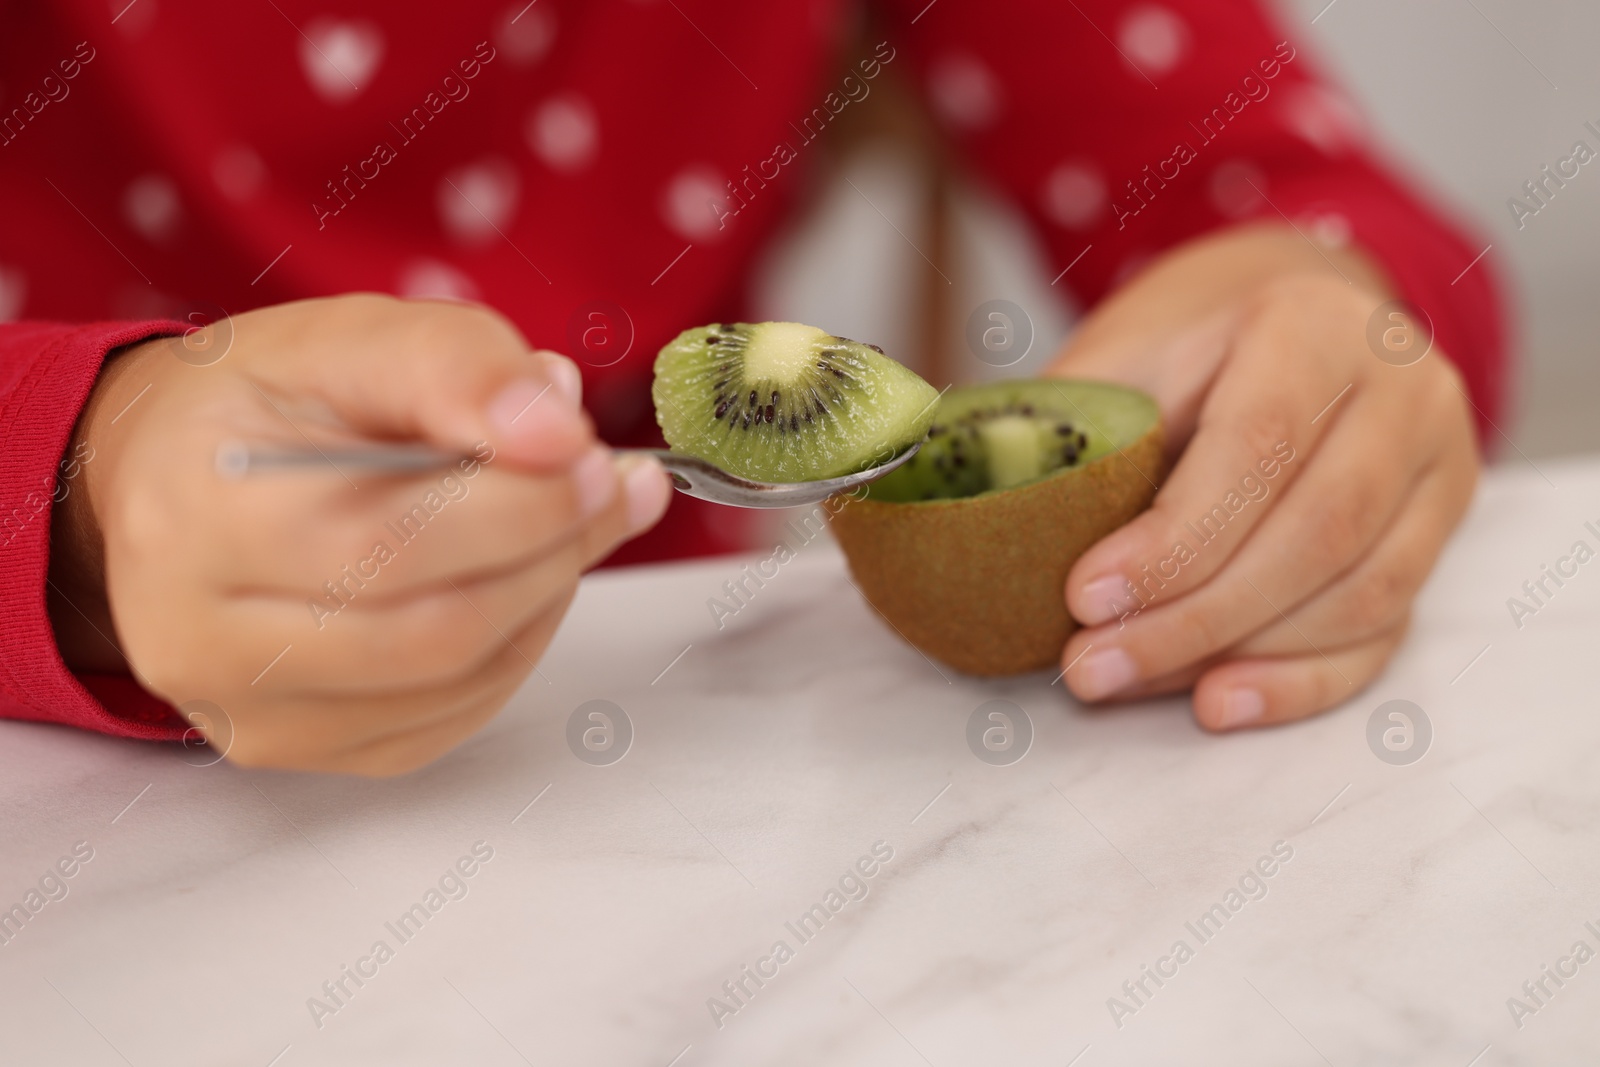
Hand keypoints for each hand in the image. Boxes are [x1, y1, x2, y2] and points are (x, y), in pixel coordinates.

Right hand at [48, 294, 670, 773]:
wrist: (165, 482)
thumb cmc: (262, 405)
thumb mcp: (345, 339)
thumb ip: (455, 364)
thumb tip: (559, 434)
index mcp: (198, 518)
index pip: (391, 540)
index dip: (521, 505)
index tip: (596, 456)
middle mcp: (202, 641)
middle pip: (433, 626)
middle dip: (552, 550)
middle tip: (613, 487)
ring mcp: (250, 712)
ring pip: (452, 680)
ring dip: (545, 595)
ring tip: (570, 521)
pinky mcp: (298, 747)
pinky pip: (446, 715)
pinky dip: (513, 645)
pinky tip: (520, 579)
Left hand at [1051, 225, 1479, 729]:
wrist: (1290, 324)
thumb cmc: (1189, 347)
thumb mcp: (1125, 356)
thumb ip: (1064, 425)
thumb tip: (949, 484)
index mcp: (1316, 325)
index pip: (1258, 448)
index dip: (1173, 541)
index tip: (1084, 599)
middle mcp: (1404, 392)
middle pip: (1318, 531)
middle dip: (1194, 618)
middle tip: (1089, 667)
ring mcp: (1438, 467)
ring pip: (1362, 592)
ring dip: (1237, 654)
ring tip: (1128, 684)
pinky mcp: (1439, 535)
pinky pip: (1385, 629)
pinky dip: (1300, 680)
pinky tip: (1218, 703)